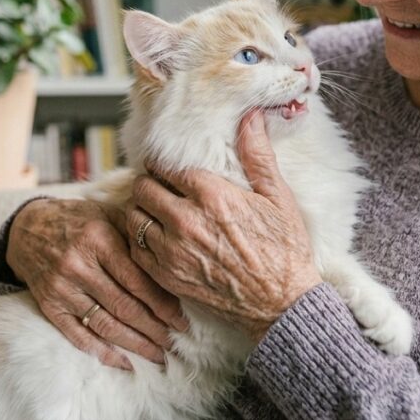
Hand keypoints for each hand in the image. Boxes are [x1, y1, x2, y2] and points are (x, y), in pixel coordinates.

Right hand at [7, 197, 188, 369]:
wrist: (27, 229)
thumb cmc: (77, 220)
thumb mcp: (106, 214)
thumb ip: (135, 235)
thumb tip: (169, 263)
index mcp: (98, 239)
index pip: (136, 279)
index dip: (161, 303)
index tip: (181, 318)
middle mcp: (78, 266)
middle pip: (123, 306)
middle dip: (153, 328)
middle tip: (175, 341)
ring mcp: (62, 289)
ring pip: (104, 324)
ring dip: (135, 344)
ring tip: (158, 355)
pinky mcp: (50, 306)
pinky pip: (78, 336)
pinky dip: (103, 352)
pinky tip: (125, 362)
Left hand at [126, 110, 322, 341]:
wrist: (282, 304)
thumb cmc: (285, 249)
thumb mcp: (278, 196)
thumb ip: (258, 154)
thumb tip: (249, 116)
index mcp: (212, 195)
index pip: (166, 166)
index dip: (164, 164)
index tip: (168, 166)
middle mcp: (186, 220)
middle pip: (143, 187)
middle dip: (149, 183)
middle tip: (160, 187)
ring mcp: (173, 251)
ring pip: (134, 217)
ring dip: (141, 210)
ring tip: (156, 211)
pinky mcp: (167, 277)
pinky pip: (135, 249)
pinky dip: (140, 240)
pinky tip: (156, 237)